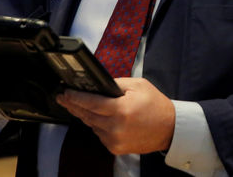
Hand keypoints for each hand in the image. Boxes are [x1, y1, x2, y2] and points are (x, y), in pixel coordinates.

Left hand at [56, 77, 175, 154]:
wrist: (168, 128)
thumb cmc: (155, 105)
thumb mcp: (138, 85)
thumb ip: (116, 84)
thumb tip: (98, 85)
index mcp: (121, 109)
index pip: (91, 103)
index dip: (75, 97)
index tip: (65, 93)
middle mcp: (116, 127)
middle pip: (87, 115)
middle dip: (74, 105)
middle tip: (63, 98)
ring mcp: (114, 140)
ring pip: (91, 125)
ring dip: (85, 115)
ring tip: (78, 105)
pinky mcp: (115, 148)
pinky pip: (99, 134)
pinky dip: (97, 125)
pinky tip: (99, 118)